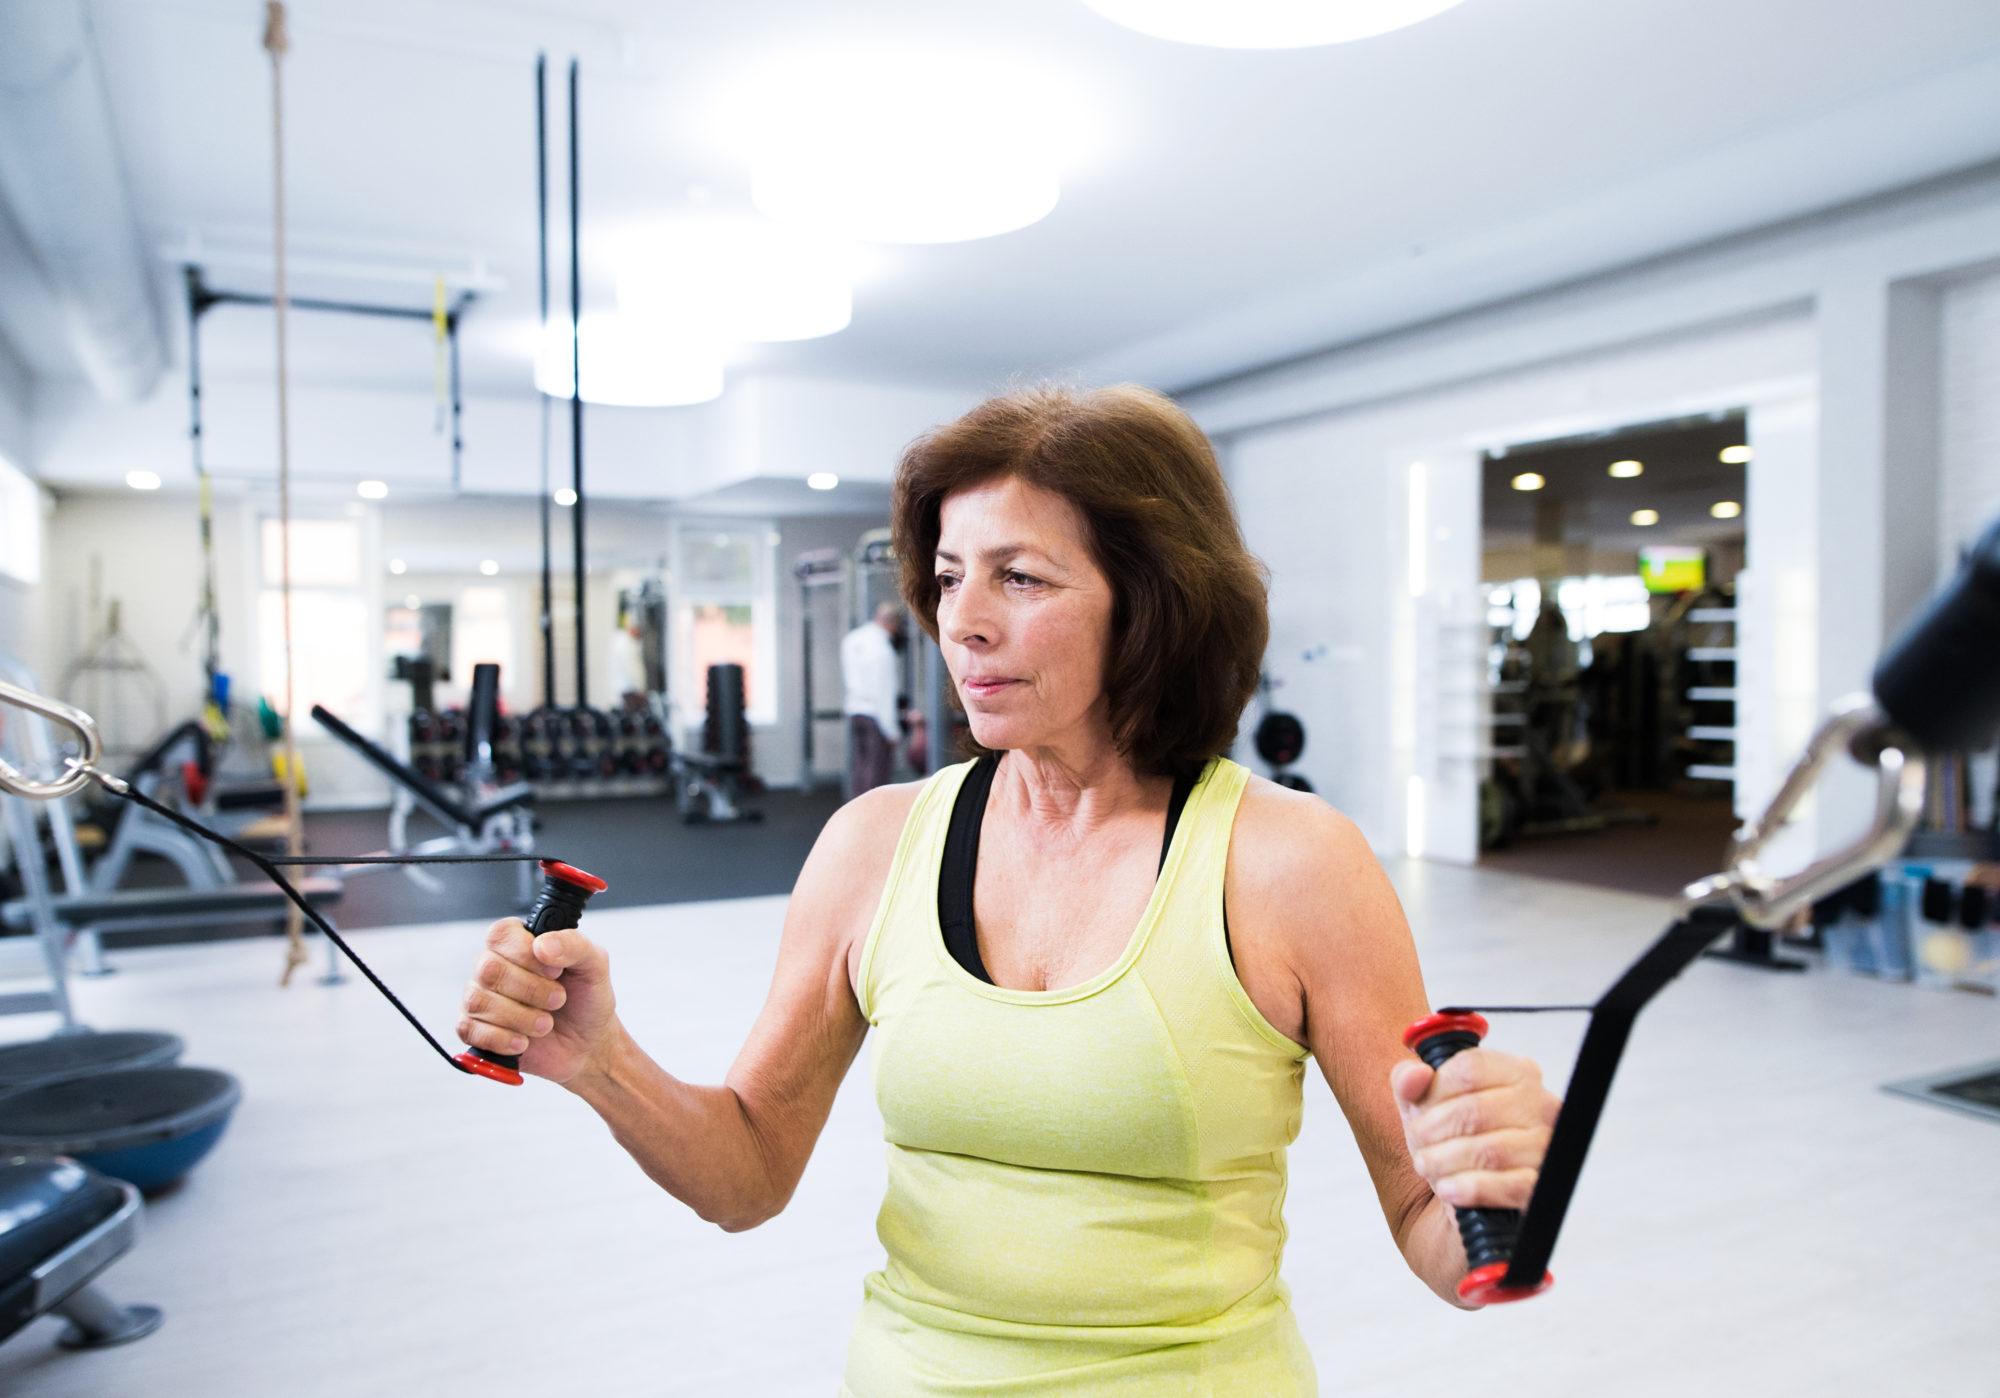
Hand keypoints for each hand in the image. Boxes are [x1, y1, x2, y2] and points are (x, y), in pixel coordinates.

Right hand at [458, 919, 619, 1086]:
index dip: (526, 953)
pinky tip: (523, 1042)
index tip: (555, 971)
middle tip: (558, 1000)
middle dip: (530, 990)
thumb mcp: (594, 966)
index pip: (501, 934)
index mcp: (519, 943)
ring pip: (479, 1001)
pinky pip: (470, 1030)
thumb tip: (542, 945)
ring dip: (520, 1017)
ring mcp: (481, 998)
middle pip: (489, 969)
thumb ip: (574, 946)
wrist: (586, 1045)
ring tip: (546, 1024)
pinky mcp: (475, 1030)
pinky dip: (502, 1039)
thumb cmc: (586, 1000)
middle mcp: (494, 966)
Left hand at [1391, 1048, 1560, 1212]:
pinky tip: (1448, 1189)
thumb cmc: (1451, 1137)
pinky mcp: (1543, 1185)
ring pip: (1489, 1151)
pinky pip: (1509, 1186)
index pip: (1471, 1068)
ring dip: (1445, 1161)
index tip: (1421, 1108)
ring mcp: (1546, 1145)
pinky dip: (1469, 1188)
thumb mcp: (1422, 1104)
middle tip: (1420, 1143)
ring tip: (1428, 1165)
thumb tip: (1415, 1074)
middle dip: (1434, 1130)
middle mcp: (1540, 1104)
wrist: (1466, 1192)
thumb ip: (1409, 1081)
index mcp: (1515, 1073)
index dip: (1435, 1090)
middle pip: (1475, 1110)